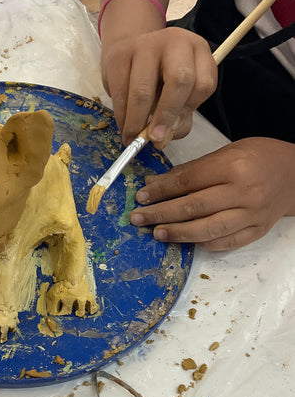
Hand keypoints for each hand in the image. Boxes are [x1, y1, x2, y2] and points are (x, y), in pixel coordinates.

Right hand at [101, 26, 216, 145]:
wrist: (128, 48)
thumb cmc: (159, 76)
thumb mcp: (179, 92)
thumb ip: (179, 116)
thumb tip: (161, 140)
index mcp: (198, 51)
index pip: (203, 84)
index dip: (187, 112)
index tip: (171, 131)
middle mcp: (176, 42)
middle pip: (179, 80)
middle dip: (165, 116)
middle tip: (154, 139)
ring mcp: (145, 45)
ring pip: (143, 90)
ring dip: (137, 121)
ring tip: (133, 138)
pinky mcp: (119, 55)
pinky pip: (120, 92)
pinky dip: (122, 115)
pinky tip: (124, 126)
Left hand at [129, 138, 294, 249]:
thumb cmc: (258, 158)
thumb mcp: (226, 152)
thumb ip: (192, 170)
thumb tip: (156, 185)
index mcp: (233, 166)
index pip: (188, 182)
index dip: (161, 191)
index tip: (142, 197)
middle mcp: (243, 192)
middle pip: (193, 207)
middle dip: (161, 214)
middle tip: (139, 218)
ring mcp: (251, 215)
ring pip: (207, 230)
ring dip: (177, 233)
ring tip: (157, 233)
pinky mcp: (257, 231)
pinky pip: (225, 242)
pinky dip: (202, 243)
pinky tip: (185, 241)